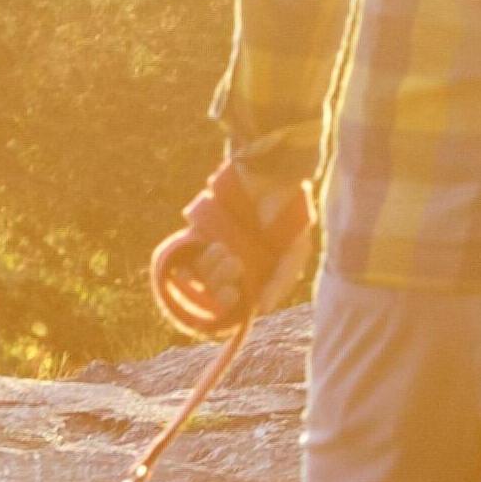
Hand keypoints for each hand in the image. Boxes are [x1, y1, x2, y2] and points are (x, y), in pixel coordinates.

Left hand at [151, 158, 313, 336]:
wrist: (270, 172)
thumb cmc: (288, 211)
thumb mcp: (295, 249)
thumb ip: (282, 280)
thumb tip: (262, 309)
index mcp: (259, 271)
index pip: (240, 298)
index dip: (233, 302)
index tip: (235, 294)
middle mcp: (237, 262)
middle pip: (217, 289)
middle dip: (220, 284)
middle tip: (233, 264)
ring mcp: (219, 247)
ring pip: (203, 274)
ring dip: (209, 268)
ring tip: (224, 249)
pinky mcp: (203, 231)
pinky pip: (189, 254)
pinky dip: (187, 262)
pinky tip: (185, 264)